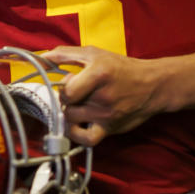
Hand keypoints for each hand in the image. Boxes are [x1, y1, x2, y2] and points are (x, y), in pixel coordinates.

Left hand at [42, 46, 166, 147]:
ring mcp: (107, 115)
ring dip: (70, 114)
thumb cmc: (121, 68)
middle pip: (67, 106)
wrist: (153, 85)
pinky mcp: (110, 128)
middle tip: (76, 94)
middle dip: (66, 100)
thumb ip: (66, 53)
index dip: (63, 88)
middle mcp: (103, 97)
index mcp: (98, 74)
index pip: (66, 91)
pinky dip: (77, 134)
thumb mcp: (94, 54)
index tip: (70, 82)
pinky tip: (78, 125)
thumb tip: (42, 57)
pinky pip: (87, 140)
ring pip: (72, 121)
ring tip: (79, 106)